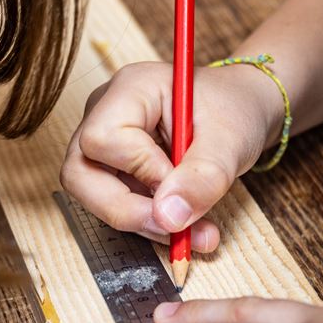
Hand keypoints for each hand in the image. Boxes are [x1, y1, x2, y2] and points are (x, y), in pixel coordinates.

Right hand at [60, 60, 281, 251]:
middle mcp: (105, 111)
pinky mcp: (114, 168)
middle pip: (80, 173)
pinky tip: (186, 226)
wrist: (242, 109)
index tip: (181, 180)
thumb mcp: (230, 141)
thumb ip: (202, 178)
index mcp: (130, 89)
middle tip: (176, 229)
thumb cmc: (235, 110)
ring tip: (195, 233)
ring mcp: (104, 142)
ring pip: (95, 196)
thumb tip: (168, 218)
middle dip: (127, 211)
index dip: (139, 171)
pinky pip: (115, 204)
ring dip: (144, 223)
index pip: (103, 140)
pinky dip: (151, 222)